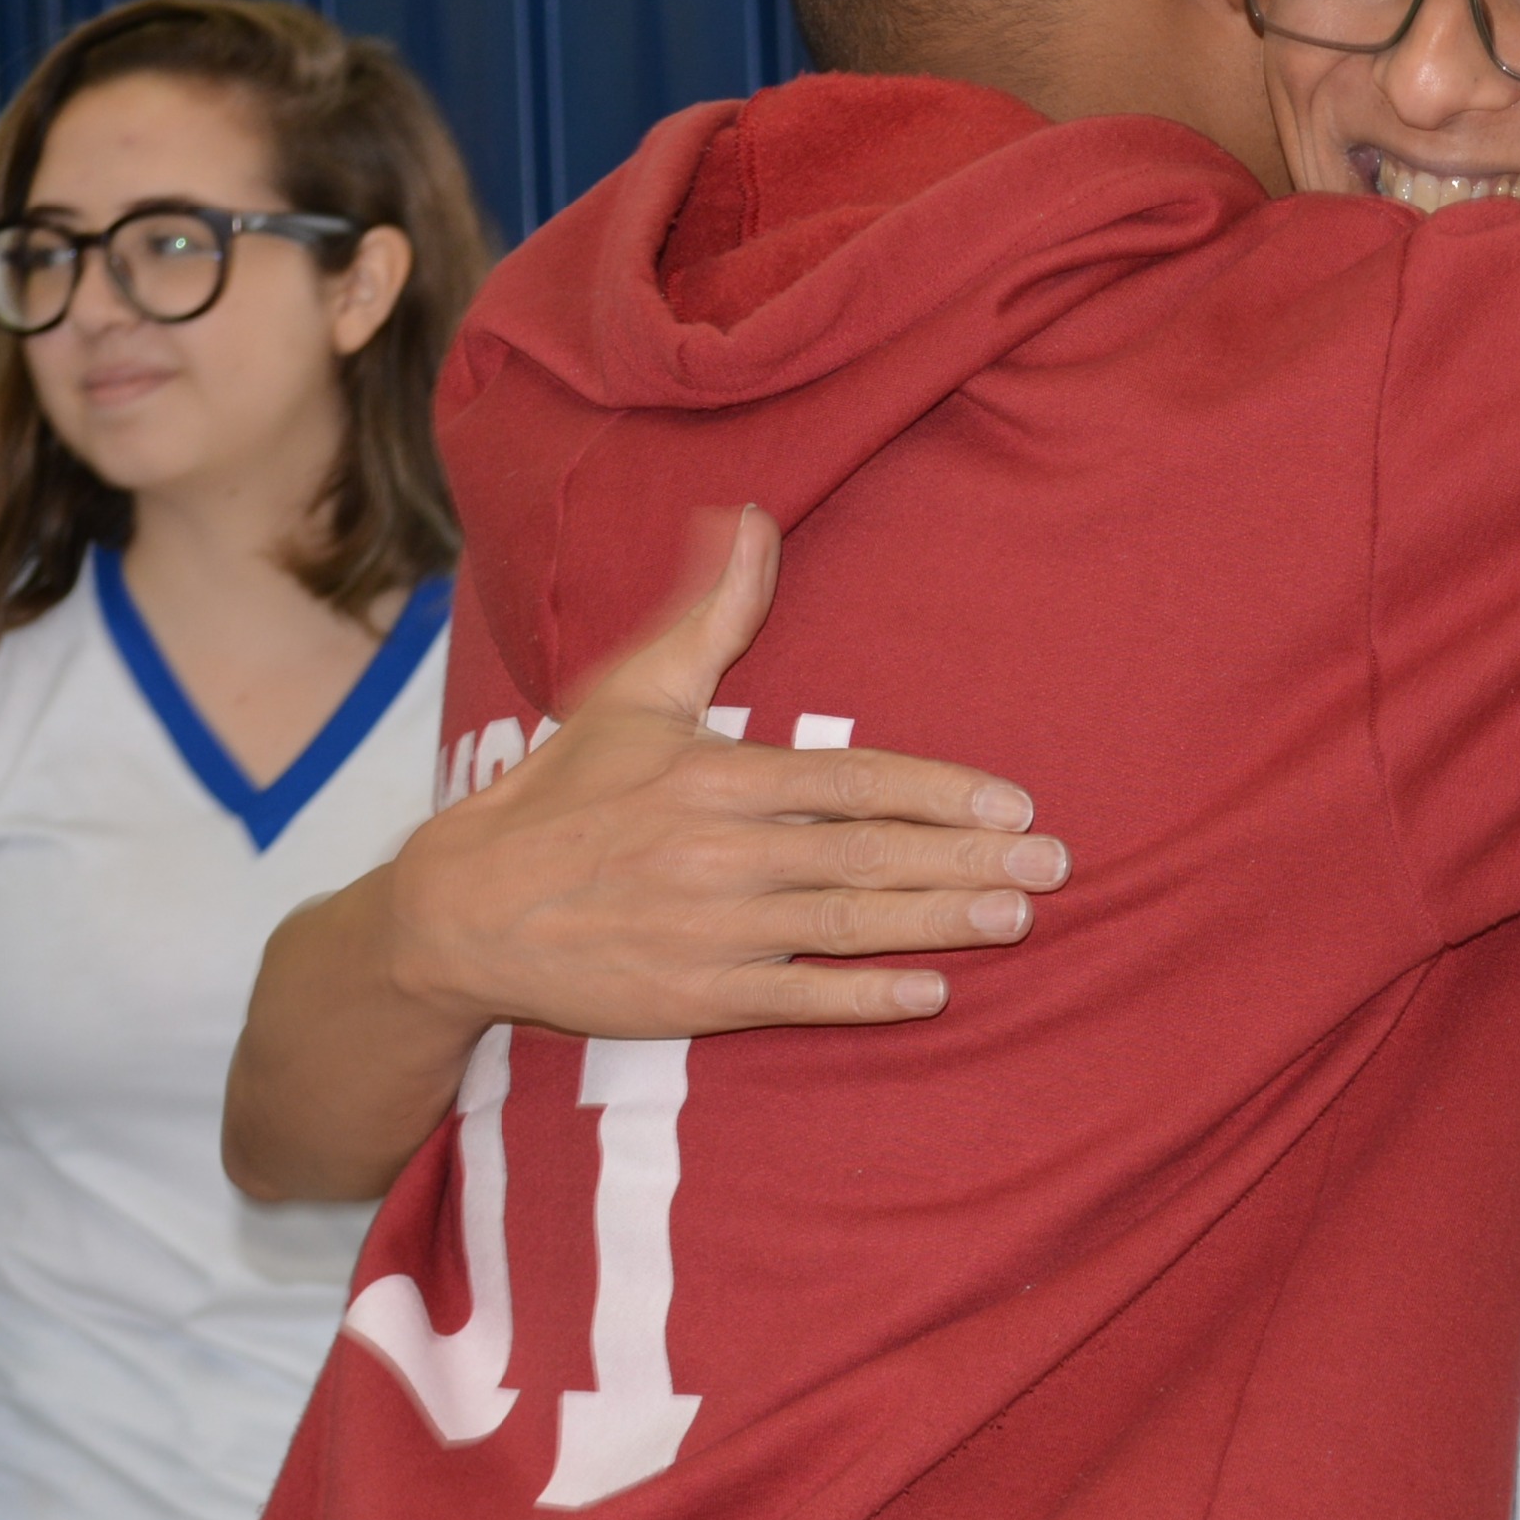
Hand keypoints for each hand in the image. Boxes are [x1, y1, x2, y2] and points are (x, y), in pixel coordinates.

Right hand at [385, 507, 1072, 1037]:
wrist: (461, 914)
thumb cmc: (564, 795)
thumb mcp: (632, 695)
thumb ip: (712, 615)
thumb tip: (755, 517)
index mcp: (714, 778)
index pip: (851, 781)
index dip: (938, 792)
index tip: (1012, 803)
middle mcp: (718, 854)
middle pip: (867, 855)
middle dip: (969, 861)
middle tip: (1058, 864)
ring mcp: (710, 932)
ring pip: (847, 925)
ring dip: (940, 923)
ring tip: (1018, 917)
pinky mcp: (695, 999)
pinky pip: (798, 1001)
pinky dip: (866, 998)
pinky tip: (932, 992)